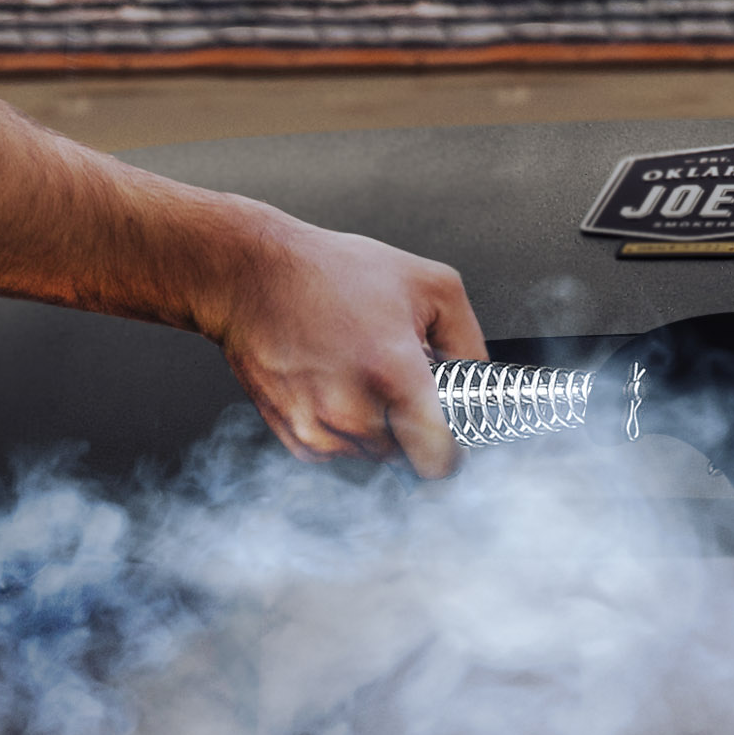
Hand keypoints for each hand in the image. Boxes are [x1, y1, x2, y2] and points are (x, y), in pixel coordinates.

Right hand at [206, 204, 482, 474]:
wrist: (250, 274)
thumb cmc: (330, 273)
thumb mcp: (430, 285)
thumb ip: (470, 343)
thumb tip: (482, 383)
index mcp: (394, 375)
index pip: (440, 461)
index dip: (452, 451)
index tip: (451, 436)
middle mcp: (353, 411)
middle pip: (409, 457)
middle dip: (413, 426)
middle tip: (400, 382)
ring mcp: (319, 429)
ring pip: (373, 455)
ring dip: (378, 427)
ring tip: (362, 373)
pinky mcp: (293, 436)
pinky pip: (338, 451)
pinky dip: (344, 427)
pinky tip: (335, 383)